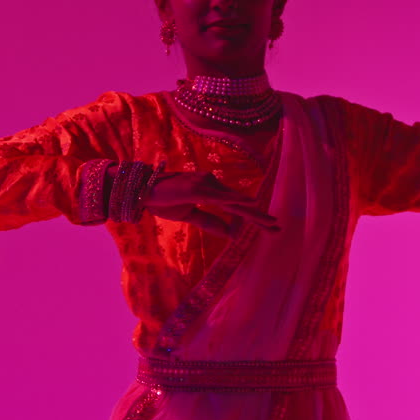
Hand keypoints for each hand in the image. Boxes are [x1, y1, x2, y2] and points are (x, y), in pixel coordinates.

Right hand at [143, 170, 280, 236]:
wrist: (141, 191)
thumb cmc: (162, 200)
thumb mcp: (189, 216)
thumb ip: (210, 222)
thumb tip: (231, 234)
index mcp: (210, 191)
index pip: (236, 206)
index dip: (253, 216)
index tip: (269, 227)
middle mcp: (211, 184)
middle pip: (240, 203)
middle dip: (259, 216)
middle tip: (278, 227)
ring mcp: (205, 185)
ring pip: (235, 202)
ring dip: (253, 214)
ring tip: (271, 223)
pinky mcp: (197, 189)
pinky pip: (220, 198)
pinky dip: (236, 200)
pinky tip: (251, 203)